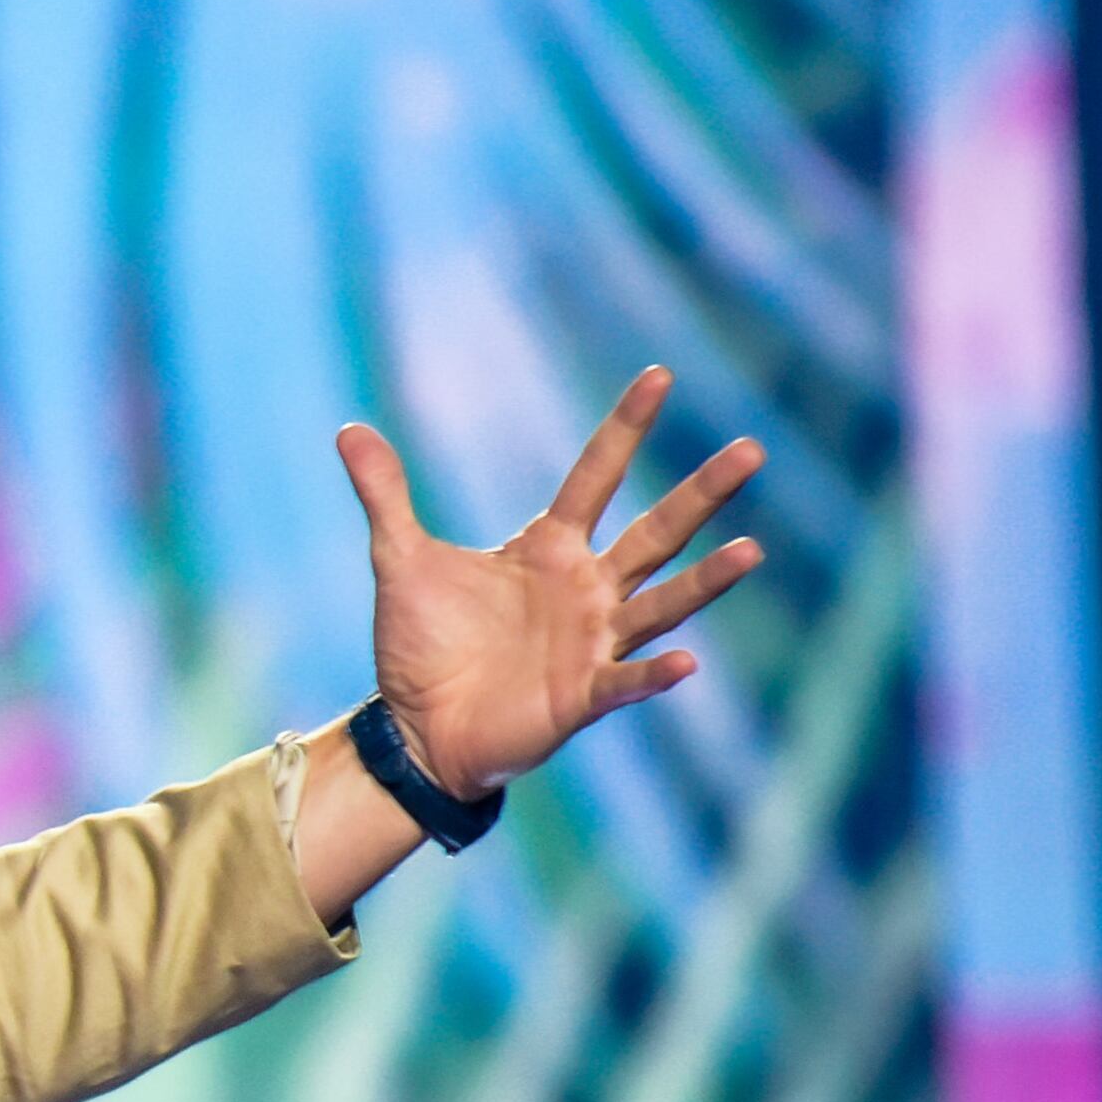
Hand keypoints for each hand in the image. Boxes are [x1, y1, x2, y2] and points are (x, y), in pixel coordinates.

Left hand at [338, 367, 763, 801]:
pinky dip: (653, 674)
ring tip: (751, 551)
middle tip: (753, 450)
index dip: (624, 428)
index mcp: (549, 548)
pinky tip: (686, 663)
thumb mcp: (400, 559)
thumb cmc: (421, 644)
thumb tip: (348, 429)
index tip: (658, 375)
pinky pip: (625, 681)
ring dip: (706, 581)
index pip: (595, 475)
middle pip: (656, 531)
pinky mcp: (582, 696)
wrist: (416, 727)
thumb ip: (385, 495)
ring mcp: (592, 641)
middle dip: (702, 493)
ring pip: (662, 603)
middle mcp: (586, 588)